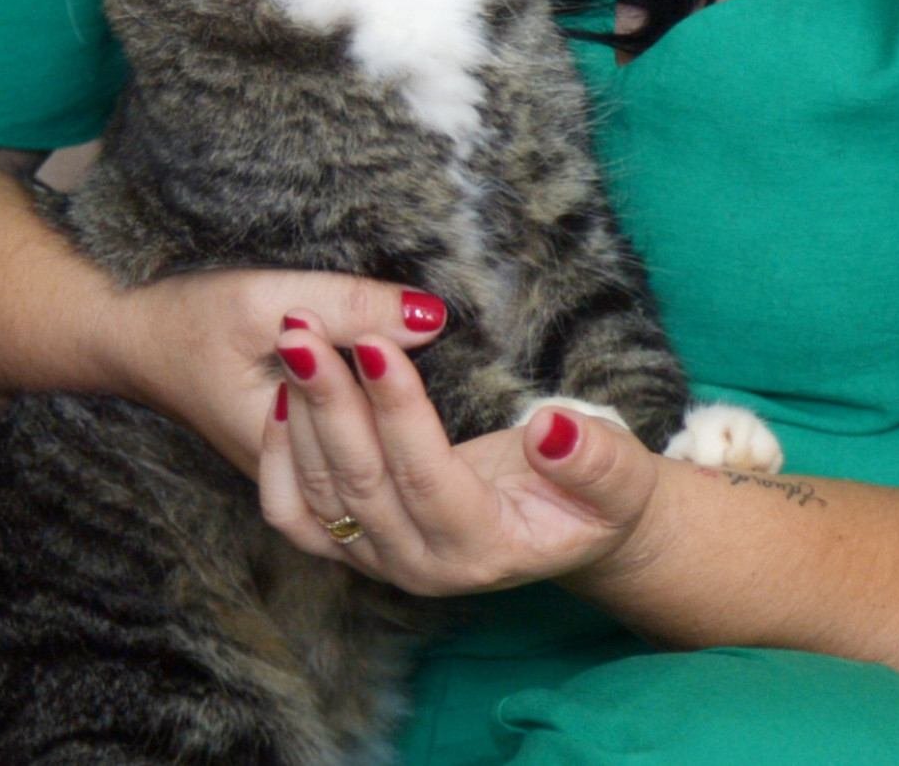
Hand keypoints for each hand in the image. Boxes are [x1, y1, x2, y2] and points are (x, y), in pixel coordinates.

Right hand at [91, 272, 450, 472]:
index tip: (453, 367)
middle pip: (380, 475)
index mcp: (281, 446)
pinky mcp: (293, 461)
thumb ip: (349, 307)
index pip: (377, 447)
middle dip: (426, 436)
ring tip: (452, 404)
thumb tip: (433, 318)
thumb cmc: (187, 317)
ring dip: (408, 449)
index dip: (421, 413)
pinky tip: (414, 423)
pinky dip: (382, 452)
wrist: (129, 336)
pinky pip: (347, 479)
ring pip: (366, 486)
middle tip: (470, 390)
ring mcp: (289, 474)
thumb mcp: (267, 298)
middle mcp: (288, 477)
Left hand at [255, 310, 665, 595]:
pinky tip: (282, 399)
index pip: (427, 479)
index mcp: (485, 550)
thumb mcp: (621, 478)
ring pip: (318, 496)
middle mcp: (422, 568)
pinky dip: (277, 461)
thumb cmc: (598, 497)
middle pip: (360, 484)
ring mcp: (382, 563)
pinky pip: (296, 516)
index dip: (397, 412)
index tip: (375, 343)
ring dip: (298, 417)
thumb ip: (595, 460)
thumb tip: (552, 430)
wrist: (571, 531)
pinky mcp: (356, 549)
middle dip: (327, 401)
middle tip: (302, 331)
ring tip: (291, 342)